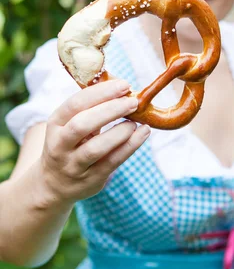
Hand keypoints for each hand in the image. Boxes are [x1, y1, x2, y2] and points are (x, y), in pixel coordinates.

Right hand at [36, 79, 150, 205]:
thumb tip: (123, 88)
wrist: (55, 183)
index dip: (101, 92)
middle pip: (82, 124)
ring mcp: (74, 165)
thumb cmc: (71, 144)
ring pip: (96, 148)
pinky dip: (131, 146)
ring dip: (120, 132)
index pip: (75, 104)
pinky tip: (143, 133)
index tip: (123, 85)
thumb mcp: (70, 124)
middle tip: (133, 101)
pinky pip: (112, 162)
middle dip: (110, 110)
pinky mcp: (91, 179)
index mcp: (56, 123)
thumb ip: (91, 109)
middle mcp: (60, 145)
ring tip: (136, 121)